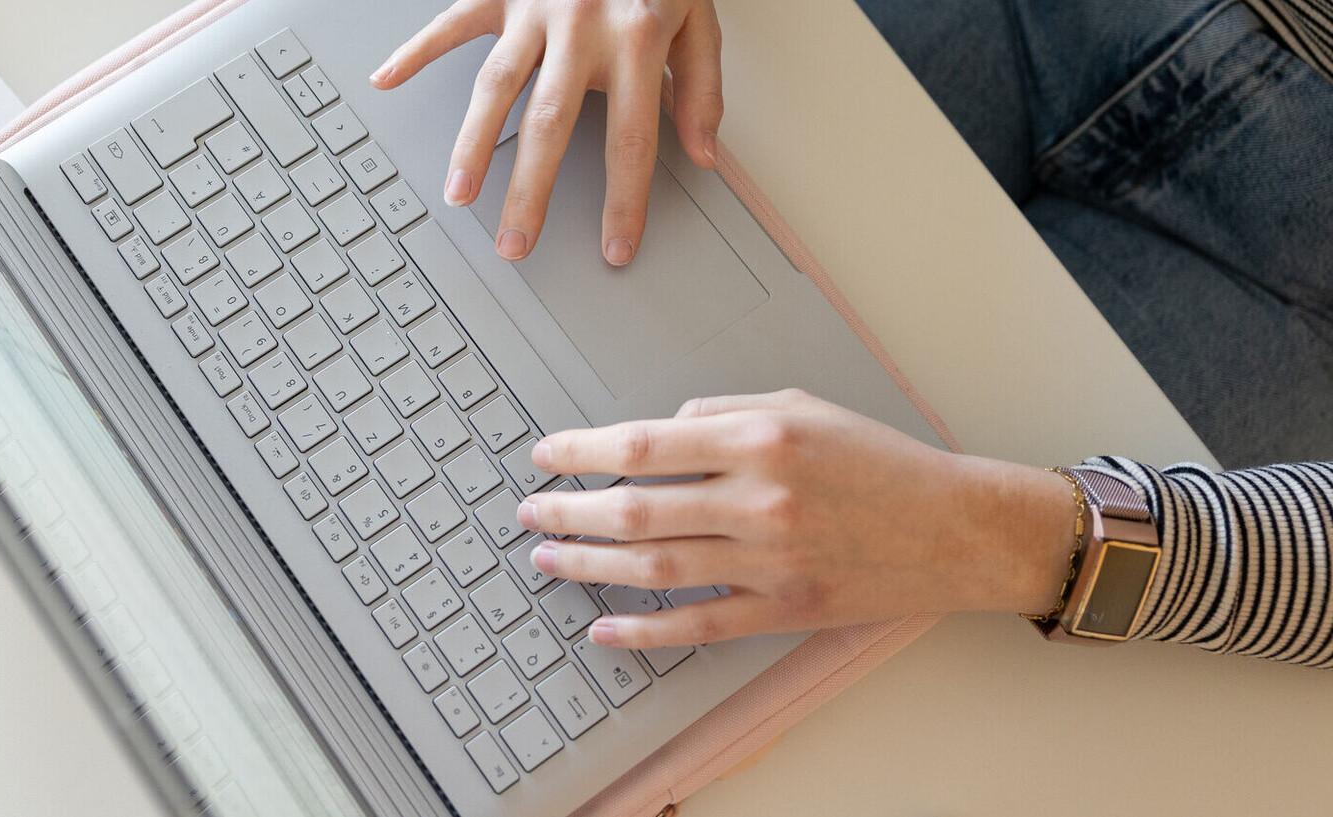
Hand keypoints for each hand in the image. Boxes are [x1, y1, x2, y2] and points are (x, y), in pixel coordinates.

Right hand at [370, 0, 723, 265]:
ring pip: (496, 84)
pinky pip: (452, 24)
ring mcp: (535, 8)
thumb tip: (707, 155)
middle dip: (530, 191)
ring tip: (459, 194)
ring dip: (474, 144)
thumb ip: (702, 87)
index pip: (631, 137)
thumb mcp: (700, 18)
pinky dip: (416, 51)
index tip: (615, 248)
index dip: (624, 199)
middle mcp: (581, 26)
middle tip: (514, 243)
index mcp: (635, 38)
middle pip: (550, 124)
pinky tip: (388, 80)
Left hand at [518, 390, 1081, 648]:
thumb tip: (655, 429)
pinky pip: (697, 623)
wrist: (956, 528)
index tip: (546, 456)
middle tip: (530, 511)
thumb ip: (721, 409)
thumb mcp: (801, 406)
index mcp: (759, 436)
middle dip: (567, 510)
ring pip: (653, 565)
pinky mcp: (783, 607)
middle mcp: (759, 497)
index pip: (642, 443)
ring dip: (588, 563)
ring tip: (548, 559)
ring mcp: (770, 558)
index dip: (581, 451)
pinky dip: (643, 630)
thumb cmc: (880, 462)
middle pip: (634, 507)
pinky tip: (604, 626)